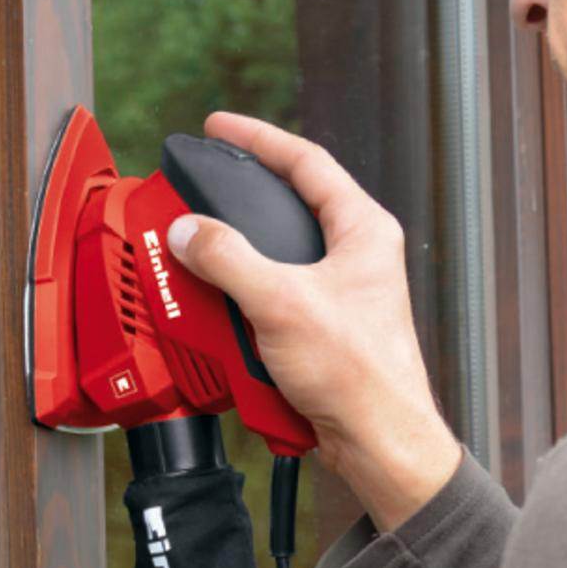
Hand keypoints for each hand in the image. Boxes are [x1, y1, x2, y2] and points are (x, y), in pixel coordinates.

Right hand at [165, 113, 463, 527]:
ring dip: (230, 275)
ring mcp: (334, 295)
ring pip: (267, 265)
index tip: (220, 127)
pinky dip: (237, 316)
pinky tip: (222, 328)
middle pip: (281, 213)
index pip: (306, 162)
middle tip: (191, 204)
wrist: (376, 440)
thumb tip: (190, 231)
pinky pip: (263, 308)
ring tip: (199, 278)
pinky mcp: (315, 331)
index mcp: (362, 229)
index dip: (258, 139)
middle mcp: (352, 256)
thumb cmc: (360, 373)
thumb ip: (229, 258)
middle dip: (232, 214)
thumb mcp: (282, 303)